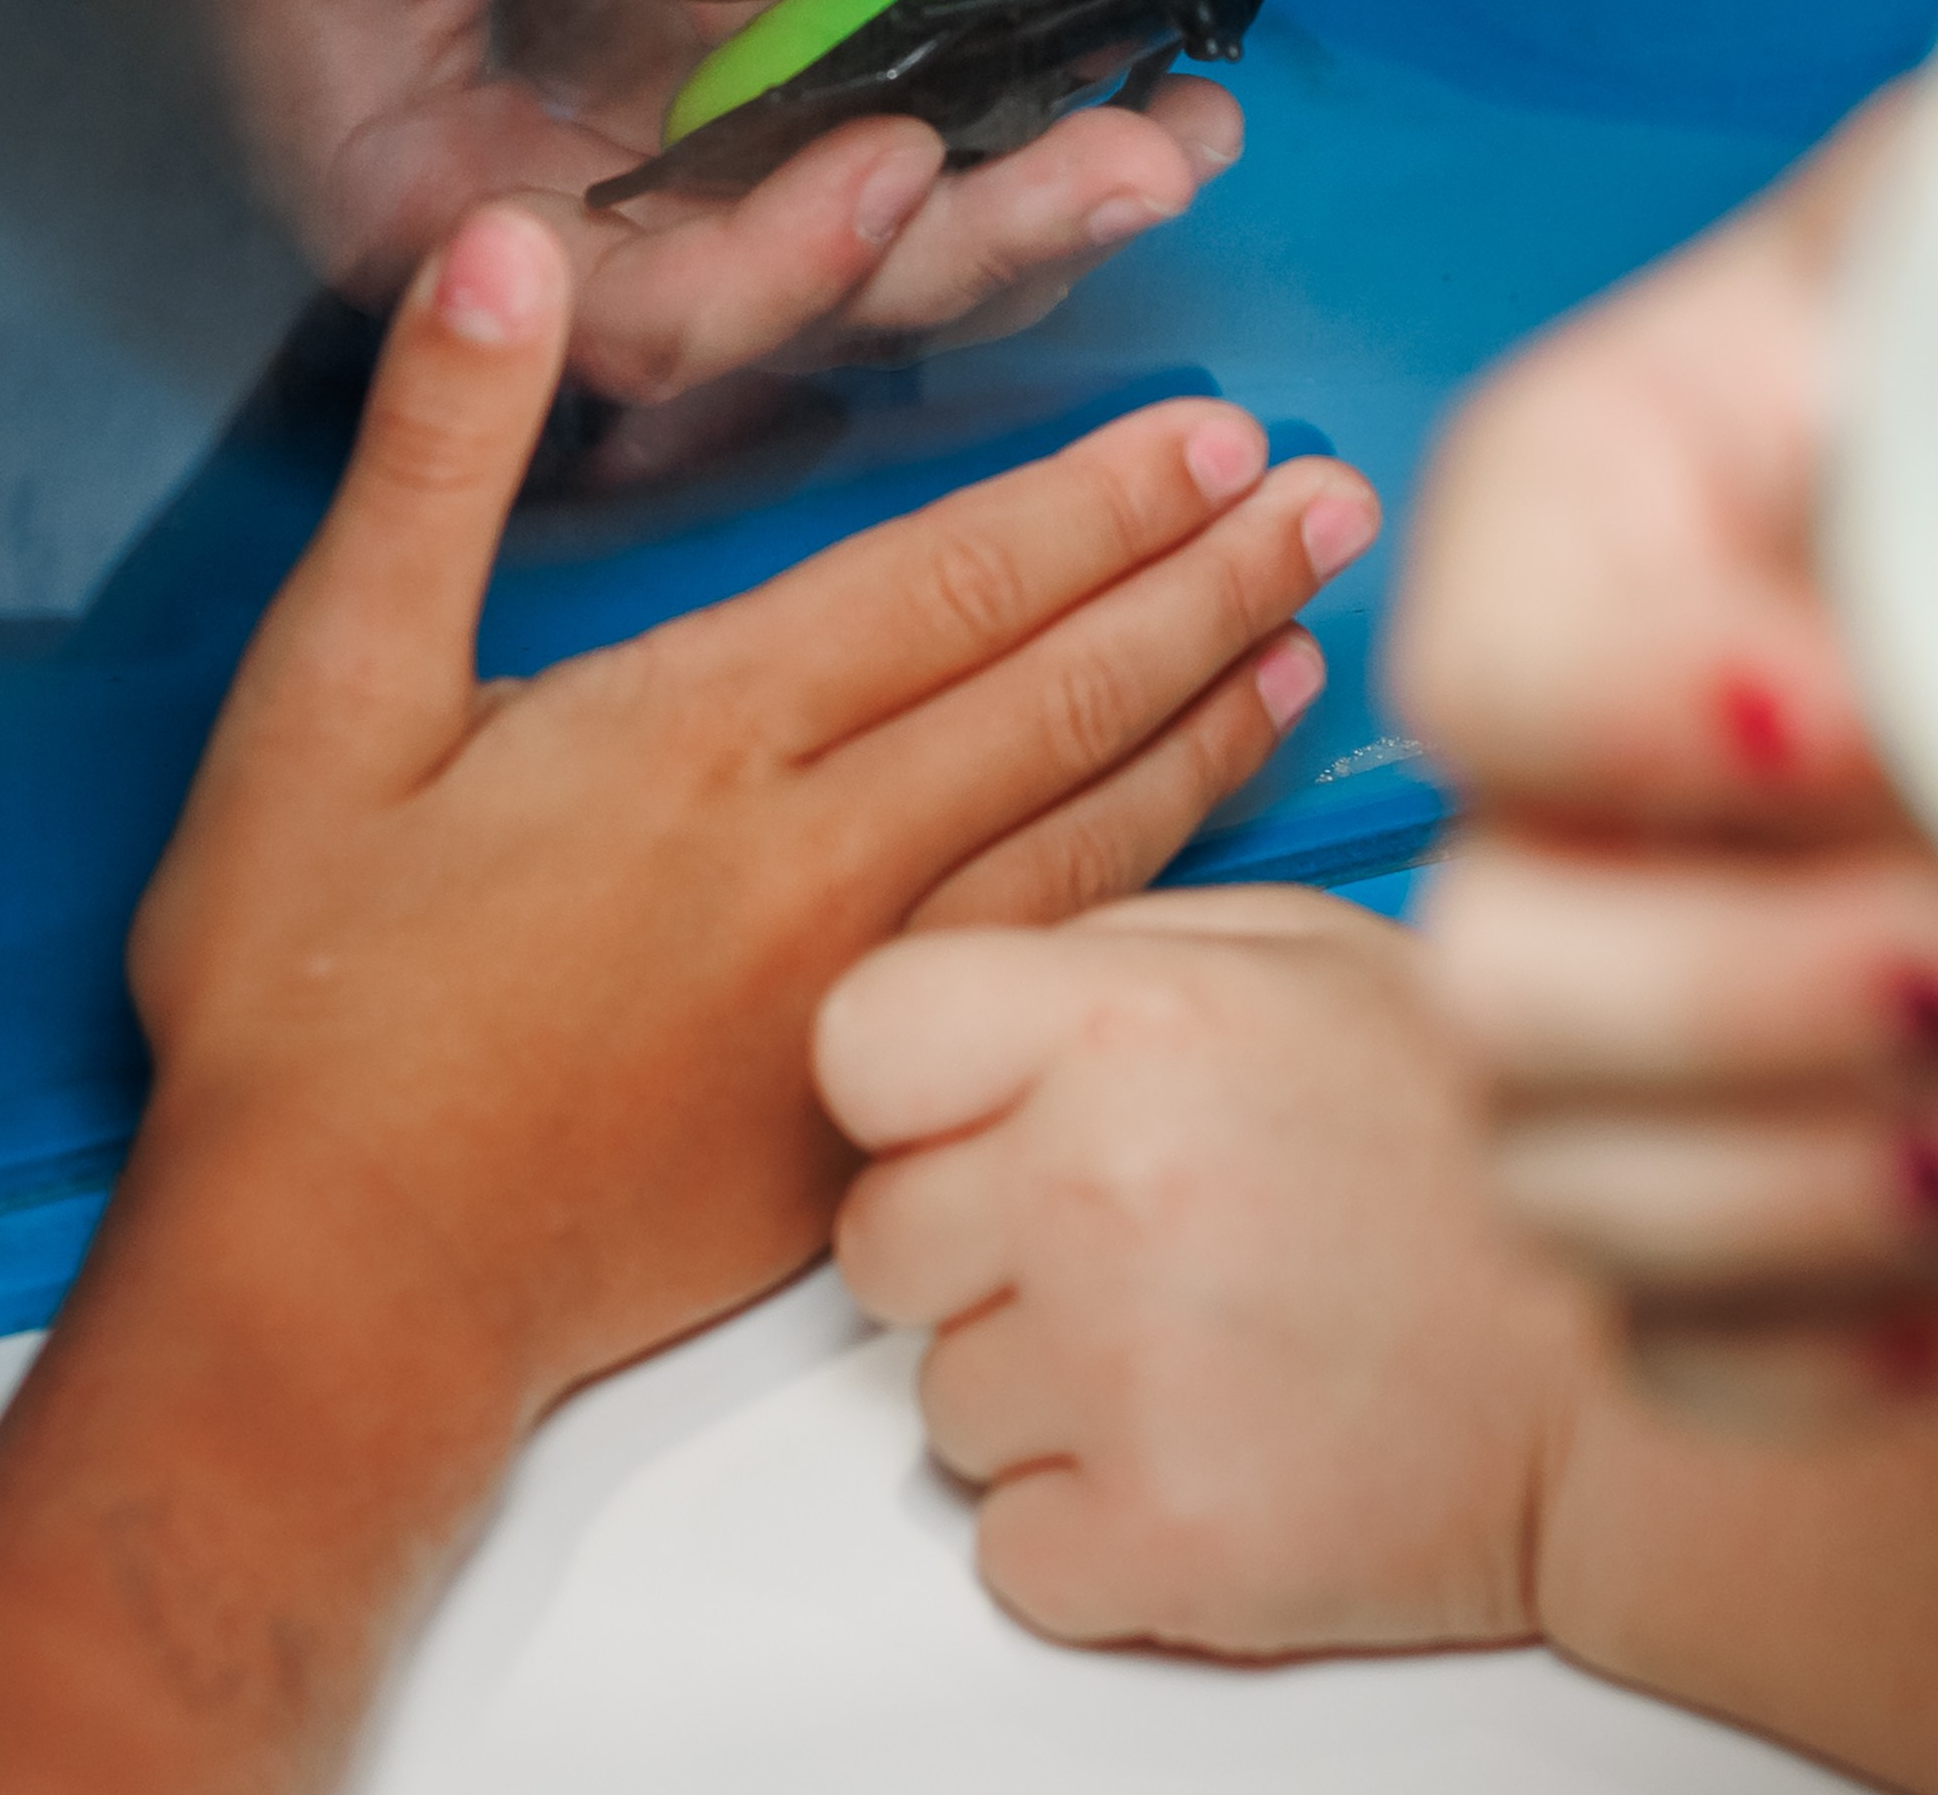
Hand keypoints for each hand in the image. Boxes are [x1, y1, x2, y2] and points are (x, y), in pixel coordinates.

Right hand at [132, 217, 1383, 1398]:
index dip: (1099, 502)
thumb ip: (434, 459)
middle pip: (1058, 689)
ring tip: (1305, 642)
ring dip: (1208, 720)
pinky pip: (1055, 966)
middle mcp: (825, 850)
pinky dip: (1151, 879)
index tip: (1218, 436)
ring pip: (1088, 826)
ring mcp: (868, 992)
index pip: (956, 580)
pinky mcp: (873, 1108)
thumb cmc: (311, 998)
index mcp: (707, 730)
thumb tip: (504, 249)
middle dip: (1205, 581)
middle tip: (1333, 504)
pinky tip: (1204, 846)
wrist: (344, 1296)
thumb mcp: (323, 694)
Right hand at [154, 0, 1243, 397]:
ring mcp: (642, 203)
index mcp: (439, 227)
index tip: (906, 159)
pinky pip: (859, 174)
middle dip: (978, 250)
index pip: (638, 313)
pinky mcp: (700, 142)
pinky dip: (989, 145)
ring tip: (1192, 133)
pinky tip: (1117, 92)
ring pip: (853, 267)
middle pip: (792, 319)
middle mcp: (559, 260)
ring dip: (1028, 213)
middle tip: (1154, 161)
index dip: (781, 259)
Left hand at [818, 885, 1589, 1657]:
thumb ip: (1112, 943)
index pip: (859, 1043)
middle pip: (881, 1243)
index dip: (911, 1086)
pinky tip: (1208, 1445)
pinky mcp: (1164, 1545)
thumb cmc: (1476, 1151)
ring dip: (1039, 1391)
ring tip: (1198, 1342)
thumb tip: (982, 976)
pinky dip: (1086, 1526)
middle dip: (974, 1249)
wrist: (1631, 1368)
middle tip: (1121, 1242)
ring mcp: (1123, 1377)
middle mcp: (1098, 1187)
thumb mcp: (1306, 950)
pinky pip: (1011, 1547)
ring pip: (942, 1405)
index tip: (970, 1113)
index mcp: (1125, 1022)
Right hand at [1392, 92, 1937, 1423]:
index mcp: (1611, 500)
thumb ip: (1901, 505)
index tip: (1854, 727)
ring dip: (1790, 1183)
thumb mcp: (1934, 298)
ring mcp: (1638, 958)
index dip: (1639, 728)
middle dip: (1737, 994)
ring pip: (1552, 1169)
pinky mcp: (1732, 1145)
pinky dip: (1819, 1333)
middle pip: (1492, 958)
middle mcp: (1587, 755)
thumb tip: (1883, 738)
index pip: (1484, 668)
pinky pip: (1670, 1327)